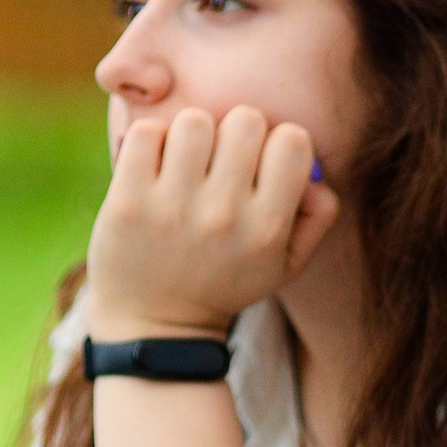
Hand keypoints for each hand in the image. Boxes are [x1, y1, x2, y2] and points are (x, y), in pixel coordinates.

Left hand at [85, 105, 339, 338]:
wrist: (155, 326)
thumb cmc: (227, 282)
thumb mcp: (287, 264)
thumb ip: (319, 215)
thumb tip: (315, 170)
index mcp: (268, 228)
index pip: (293, 140)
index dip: (277, 141)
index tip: (260, 163)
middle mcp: (224, 216)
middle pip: (245, 120)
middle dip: (234, 132)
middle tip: (220, 160)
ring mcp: (172, 208)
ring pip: (194, 121)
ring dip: (191, 134)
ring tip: (185, 161)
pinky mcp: (127, 202)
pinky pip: (145, 133)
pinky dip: (150, 141)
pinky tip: (154, 165)